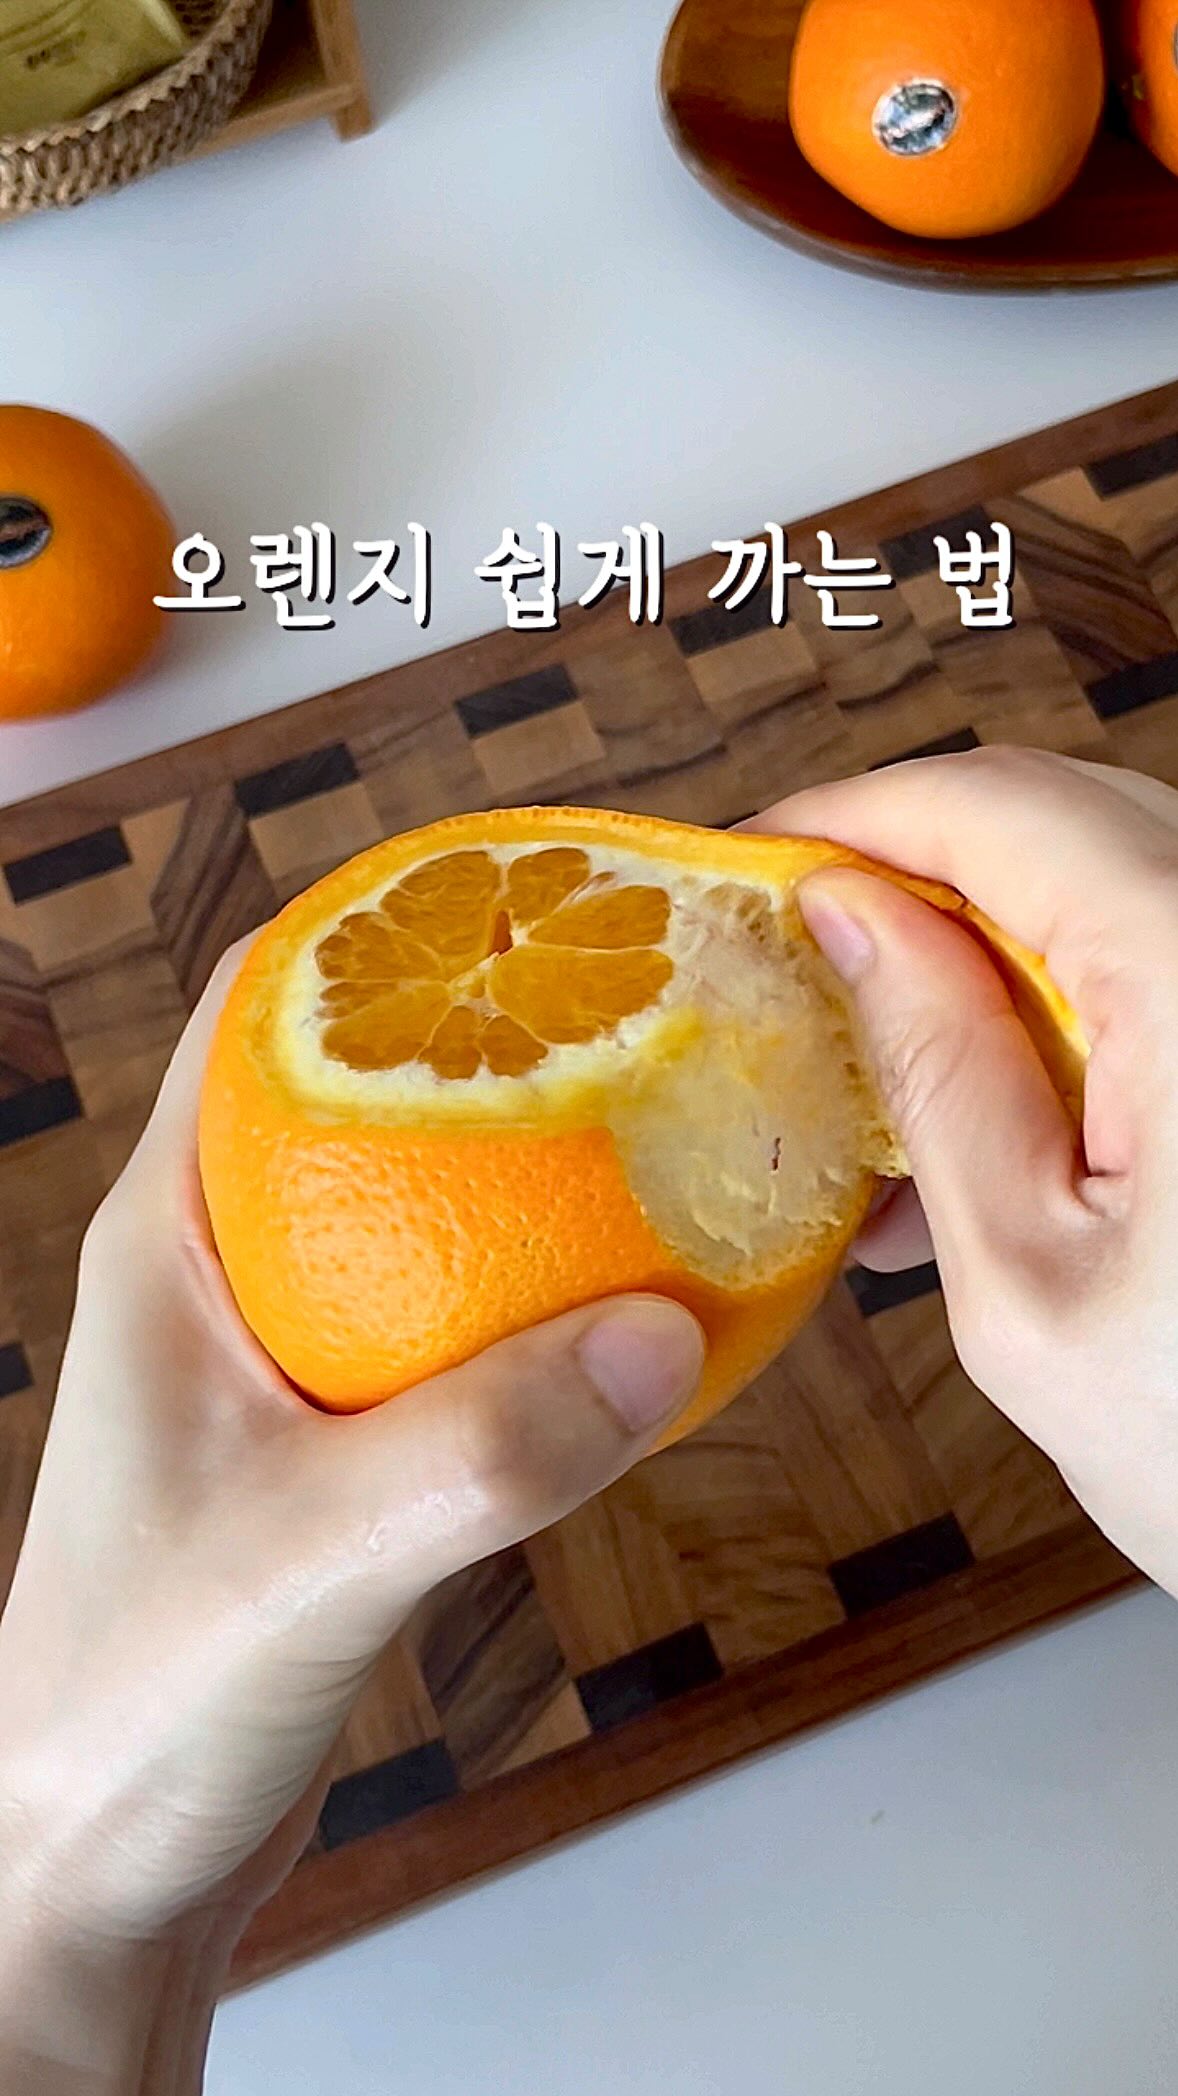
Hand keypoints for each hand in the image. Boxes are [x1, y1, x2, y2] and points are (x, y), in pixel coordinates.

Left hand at [0, 946, 702, 2093]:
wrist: (101, 1859)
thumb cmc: (131, 1700)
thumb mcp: (306, 1558)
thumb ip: (476, 1452)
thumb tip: (664, 1335)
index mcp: (174, 1234)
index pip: (260, 1000)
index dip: (384, 916)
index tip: (527, 882)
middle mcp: (229, 1265)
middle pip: (364, 1079)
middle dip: (497, 1027)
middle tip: (645, 997)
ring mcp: (289, 1350)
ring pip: (427, 1198)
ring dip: (537, 1162)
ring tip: (674, 1128)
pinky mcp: (347, 1436)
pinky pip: (466, 1319)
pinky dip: (552, 1293)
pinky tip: (647, 1310)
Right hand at [753, 746, 1177, 1596]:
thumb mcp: (1028, 1279)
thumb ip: (936, 1071)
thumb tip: (849, 919)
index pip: (1006, 813)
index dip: (857, 816)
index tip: (749, 860)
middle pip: (1065, 824)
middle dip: (914, 874)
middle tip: (794, 955)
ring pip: (1114, 890)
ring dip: (984, 959)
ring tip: (873, 1086)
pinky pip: (1160, 978)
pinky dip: (1062, 1020)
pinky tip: (980, 1134)